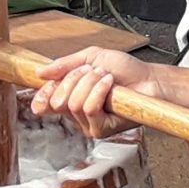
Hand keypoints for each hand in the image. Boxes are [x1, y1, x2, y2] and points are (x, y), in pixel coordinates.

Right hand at [31, 47, 152, 138]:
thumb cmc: (125, 69)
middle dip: (75, 78)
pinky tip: (109, 85)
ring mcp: (88, 124)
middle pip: (58, 100)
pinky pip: (89, 108)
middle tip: (91, 71)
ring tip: (105, 77)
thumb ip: (65, 64)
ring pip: (73, 103)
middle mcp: (77, 114)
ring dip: (91, 82)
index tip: (47, 81)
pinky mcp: (101, 129)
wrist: (148, 78)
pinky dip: (99, 91)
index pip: (46, 102)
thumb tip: (40, 72)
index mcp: (71, 97)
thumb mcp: (91, 57)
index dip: (43, 94)